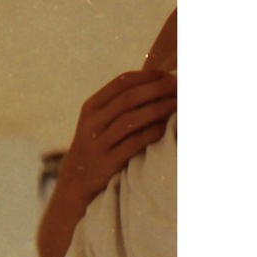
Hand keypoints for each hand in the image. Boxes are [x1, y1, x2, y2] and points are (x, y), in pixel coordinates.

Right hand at [54, 68, 177, 211]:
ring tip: (177, 105)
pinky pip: (134, 143)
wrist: (76, 181)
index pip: (122, 82)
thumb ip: (120, 103)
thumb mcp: (99, 120)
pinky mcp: (106, 163)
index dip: (148, 76)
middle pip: (129, 98)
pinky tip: (165, 128)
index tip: (169, 75)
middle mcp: (92, 123)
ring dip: (158, 109)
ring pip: (131, 120)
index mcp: (91, 106)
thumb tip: (160, 82)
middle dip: (157, 89)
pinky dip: (152, 133)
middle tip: (179, 86)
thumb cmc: (97, 144)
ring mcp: (97, 144)